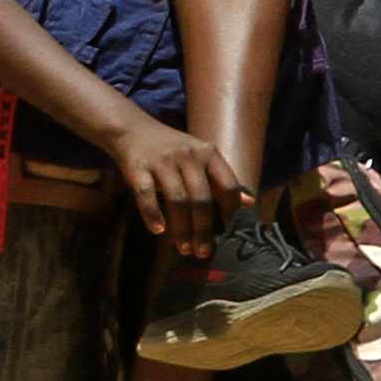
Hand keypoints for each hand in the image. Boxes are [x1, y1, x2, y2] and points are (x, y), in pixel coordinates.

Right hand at [108, 113, 245, 258]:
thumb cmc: (171, 147)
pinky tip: (158, 230)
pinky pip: (146, 194)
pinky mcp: (138, 167)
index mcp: (208, 153)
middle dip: (204, 229)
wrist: (132, 128)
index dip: (231, 213)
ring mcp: (162, 160)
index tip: (229, 235)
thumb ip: (221, 179)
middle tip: (203, 252)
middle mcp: (188, 155)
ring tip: (184, 248)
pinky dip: (152, 214)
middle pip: (202, 198)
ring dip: (182, 228)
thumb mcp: (200, 156)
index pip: (228, 185)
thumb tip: (249, 203)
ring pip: (177, 199)